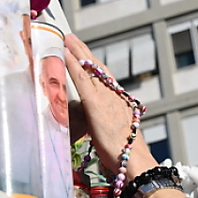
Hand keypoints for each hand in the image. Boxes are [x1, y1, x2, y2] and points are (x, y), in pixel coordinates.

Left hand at [64, 34, 155, 180]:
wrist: (133, 158)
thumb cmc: (125, 152)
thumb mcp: (119, 132)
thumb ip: (110, 123)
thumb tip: (103, 124)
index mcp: (120, 101)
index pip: (106, 77)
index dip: (95, 64)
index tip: (87, 54)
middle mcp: (113, 94)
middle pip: (98, 67)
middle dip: (85, 51)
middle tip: (73, 38)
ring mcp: (104, 97)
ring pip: (89, 68)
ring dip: (76, 51)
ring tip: (66, 39)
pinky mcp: (94, 103)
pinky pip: (81, 79)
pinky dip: (72, 64)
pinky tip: (64, 54)